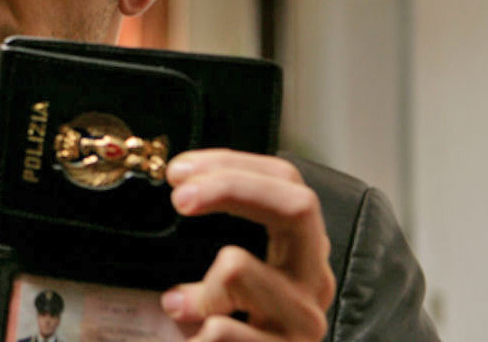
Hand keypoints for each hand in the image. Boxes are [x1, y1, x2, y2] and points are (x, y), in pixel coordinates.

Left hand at [161, 150, 335, 340]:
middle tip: (179, 197)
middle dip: (231, 186)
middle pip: (297, 204)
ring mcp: (304, 322)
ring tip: (176, 307)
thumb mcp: (219, 277)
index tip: (177, 170)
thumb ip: (208, 238)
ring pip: (239, 265)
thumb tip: (176, 184)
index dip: (233, 163)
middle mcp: (311, 280)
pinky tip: (191, 341)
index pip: (285, 181)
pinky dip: (195, 333)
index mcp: (297, 252)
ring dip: (194, 284)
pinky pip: (222, 330)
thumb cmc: (220, 333)